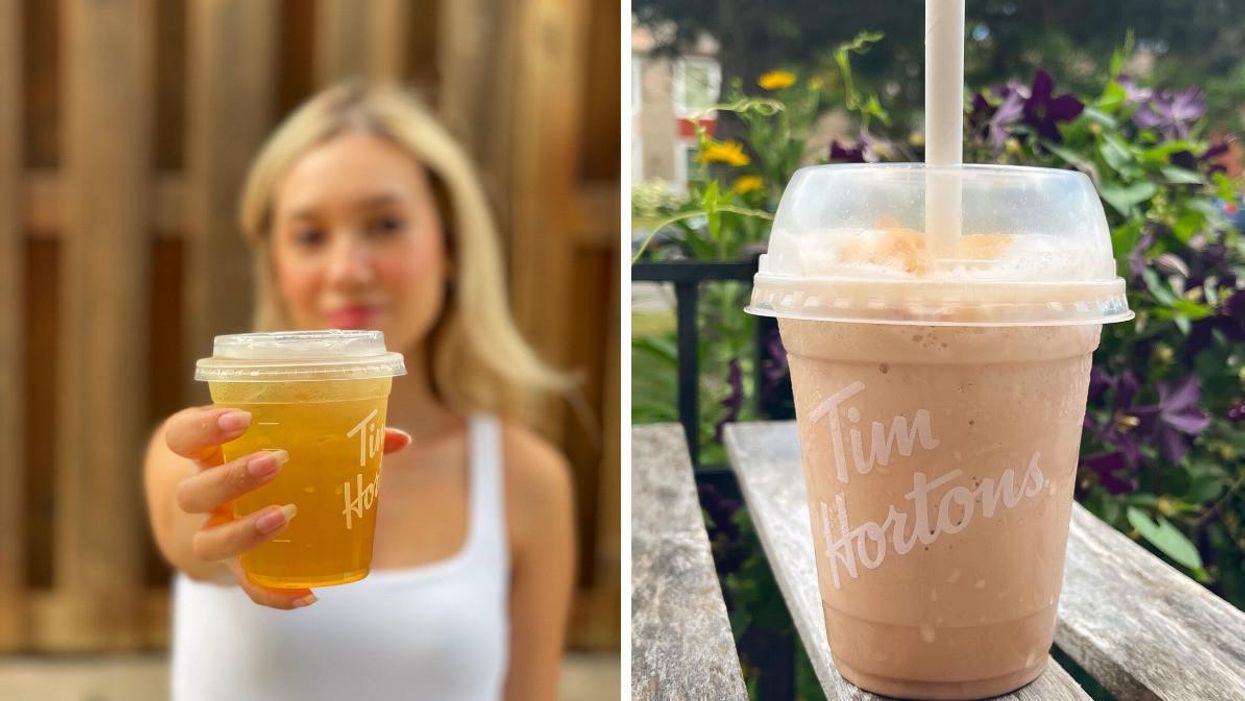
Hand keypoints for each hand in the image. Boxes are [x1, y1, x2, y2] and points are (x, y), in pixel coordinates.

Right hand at [164, 405, 411, 608]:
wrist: (226, 515)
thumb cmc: (264, 466)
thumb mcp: (284, 445)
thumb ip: (339, 439)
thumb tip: (400, 439)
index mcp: (207, 454)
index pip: (184, 435)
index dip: (203, 427)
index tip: (241, 418)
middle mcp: (201, 496)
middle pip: (194, 490)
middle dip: (232, 478)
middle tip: (275, 462)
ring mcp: (214, 534)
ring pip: (209, 541)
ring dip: (245, 531)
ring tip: (284, 516)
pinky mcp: (237, 569)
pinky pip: (249, 587)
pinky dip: (275, 594)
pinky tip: (307, 594)